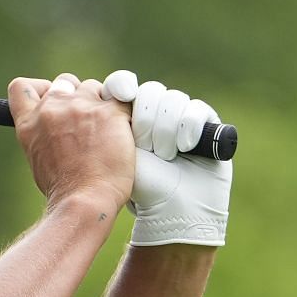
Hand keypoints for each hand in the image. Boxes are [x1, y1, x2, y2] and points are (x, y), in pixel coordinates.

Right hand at [8, 73, 134, 216]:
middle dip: (76, 96)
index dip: (40, 89)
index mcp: (29, 123)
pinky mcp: (109, 111)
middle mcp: (51, 109)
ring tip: (106, 133)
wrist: (84, 201)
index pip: (21, 87)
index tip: (51, 100)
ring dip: (100, 104)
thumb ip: (43, 134)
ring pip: (94, 87)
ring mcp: (80, 107)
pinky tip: (123, 135)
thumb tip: (56, 128)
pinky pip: (122, 100)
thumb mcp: (39, 158)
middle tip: (86, 121)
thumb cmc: (64, 190)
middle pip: (64, 81)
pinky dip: (124, 115)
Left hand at [101, 70, 231, 247]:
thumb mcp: (115, 152)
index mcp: (128, 116)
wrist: (172, 211)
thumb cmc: (140, 186)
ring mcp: (182, 118)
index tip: (121, 94)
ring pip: (173, 99)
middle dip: (146, 118)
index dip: (122, 85)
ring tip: (164, 155)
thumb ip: (103, 122)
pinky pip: (197, 110)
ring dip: (166, 128)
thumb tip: (90, 91)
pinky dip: (189, 127)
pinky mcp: (207, 124)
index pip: (123, 85)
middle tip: (145, 145)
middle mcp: (155, 113)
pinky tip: (185, 147)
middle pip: (150, 91)